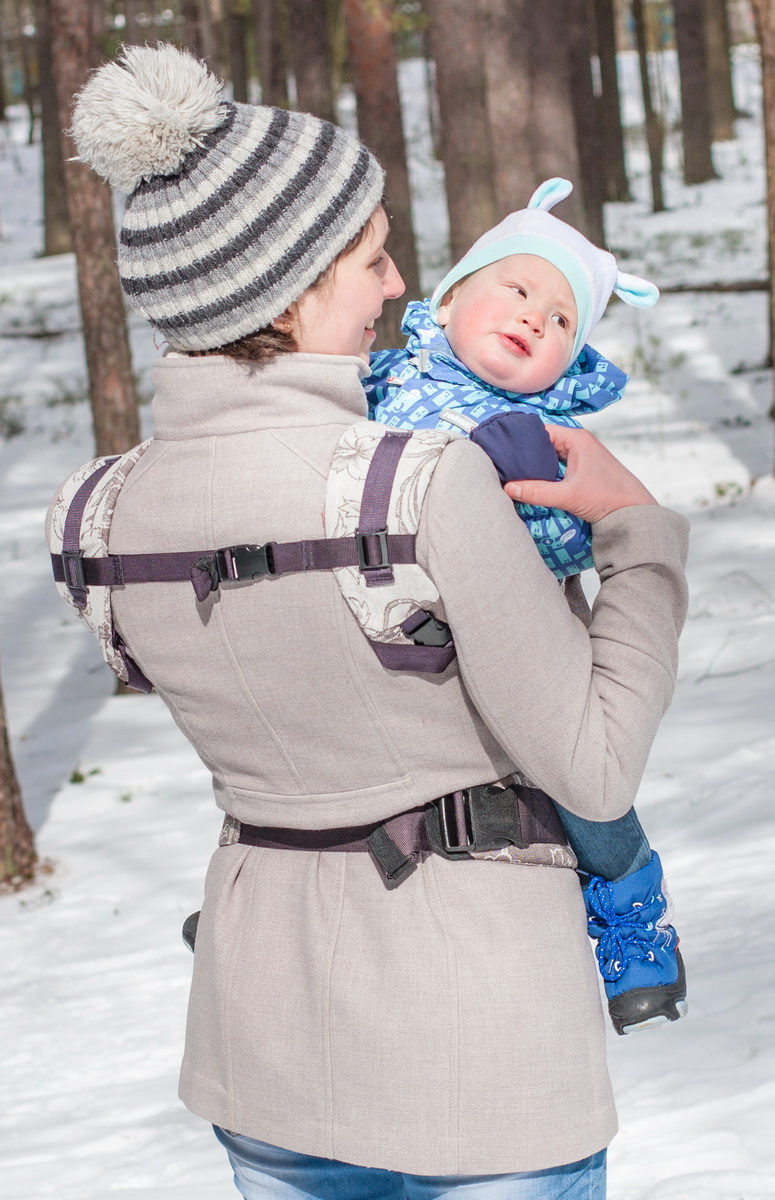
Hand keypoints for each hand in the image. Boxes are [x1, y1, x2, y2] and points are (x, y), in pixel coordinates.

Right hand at [503, 425, 657, 523]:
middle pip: (543, 442)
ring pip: (550, 455)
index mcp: (576, 439)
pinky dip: (545, 471)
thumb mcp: (568, 495)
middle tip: (503, 463)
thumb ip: (536, 491)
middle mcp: (578, 442)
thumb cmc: (607, 498)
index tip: (502, 449)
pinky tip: (532, 481)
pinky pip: (557, 465)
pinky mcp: (582, 469)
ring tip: (513, 472)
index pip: (539, 430)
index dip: (520, 438)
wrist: (634, 512)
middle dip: (525, 452)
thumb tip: (507, 488)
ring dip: (535, 464)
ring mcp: (581, 456)